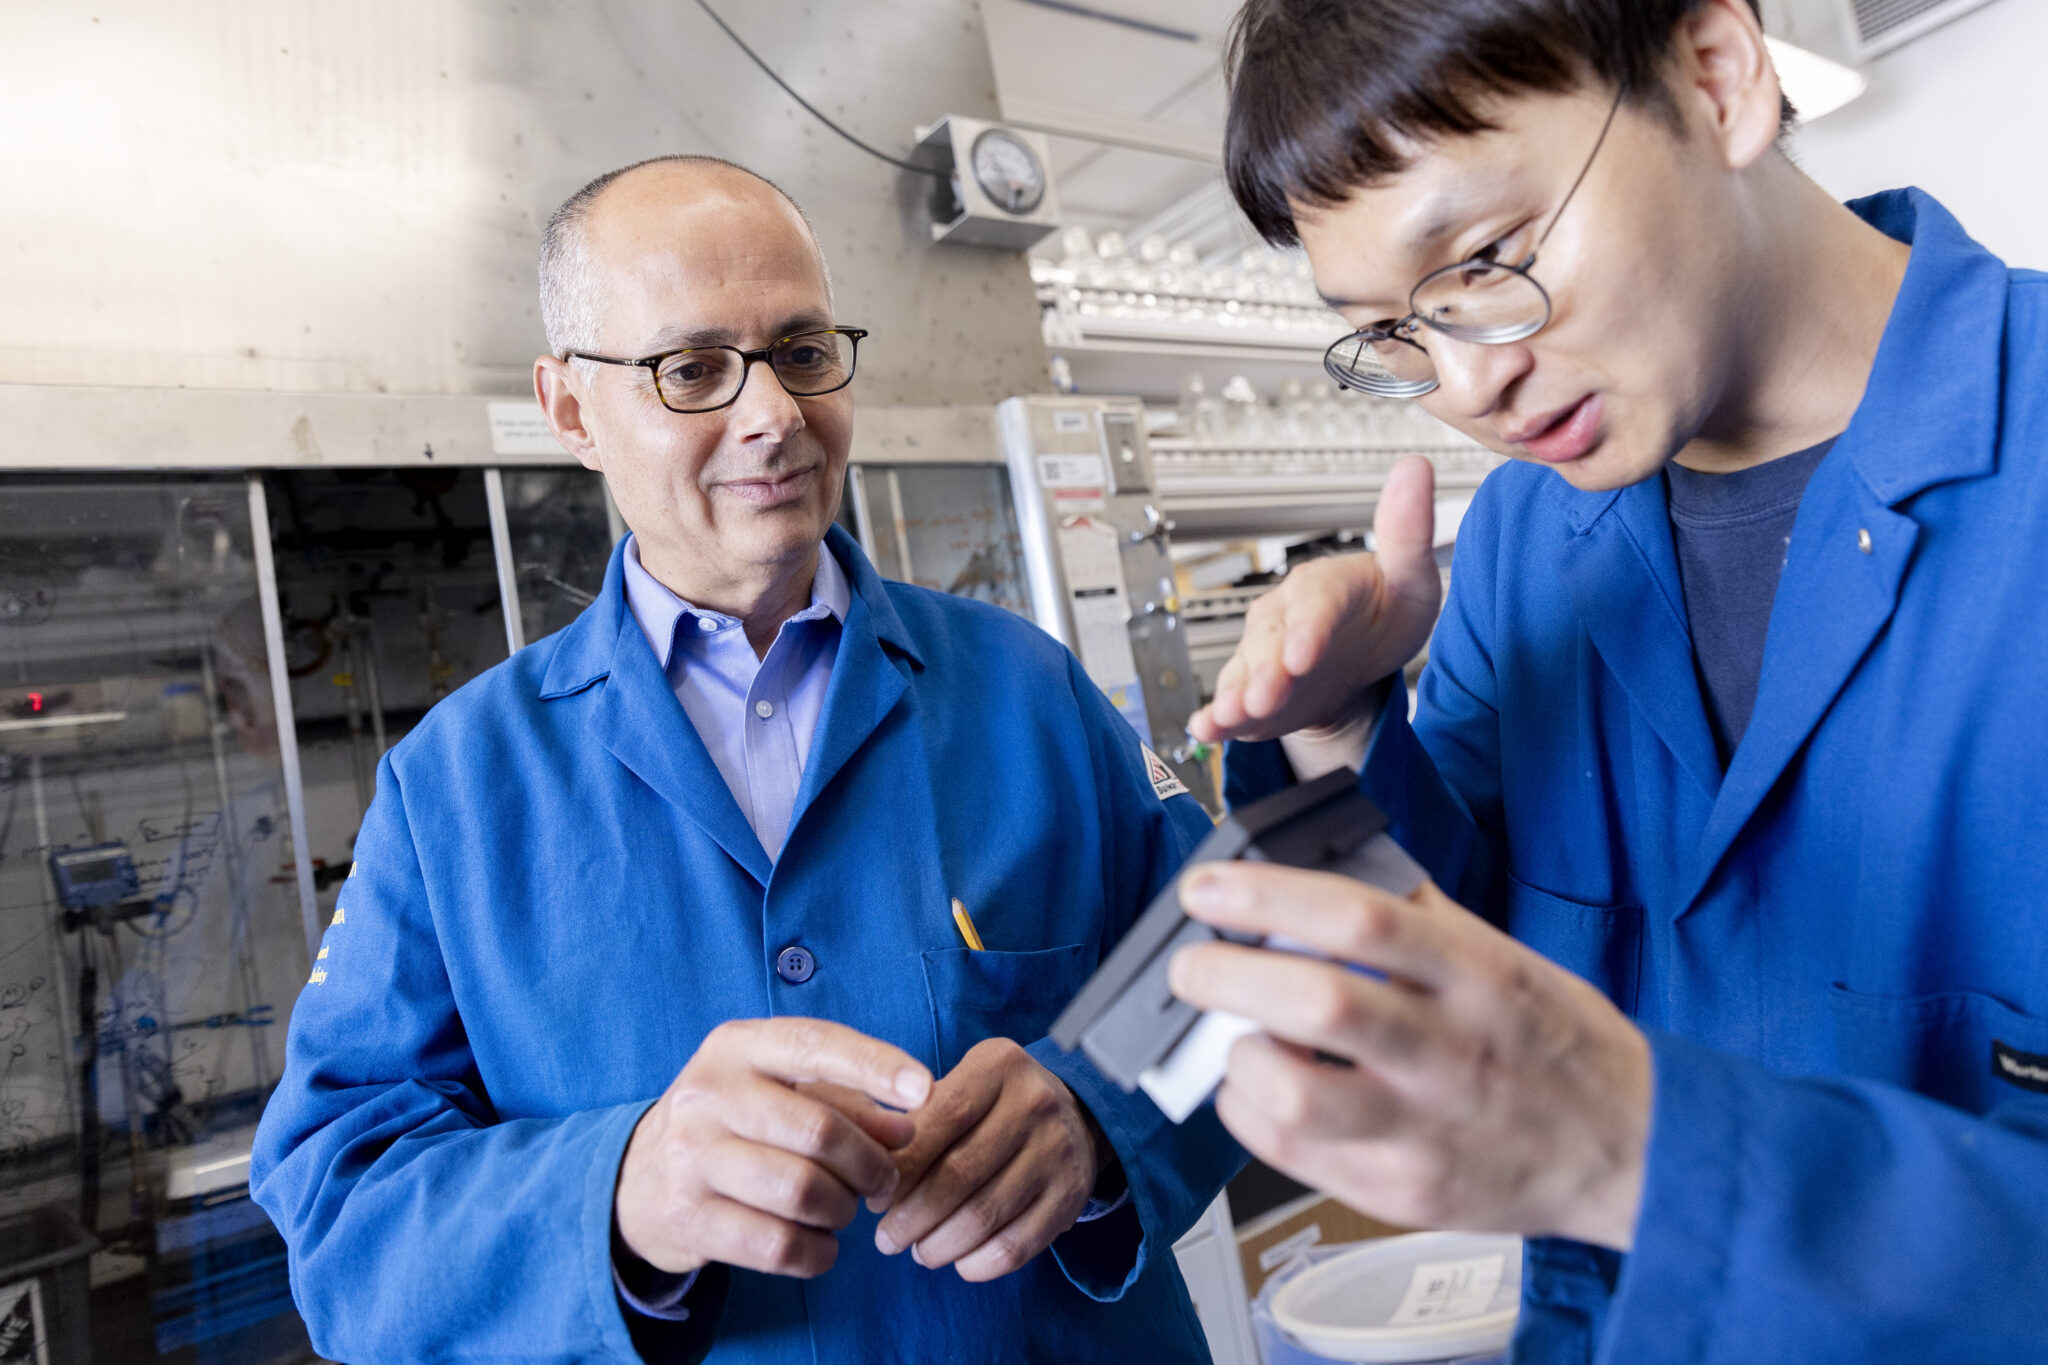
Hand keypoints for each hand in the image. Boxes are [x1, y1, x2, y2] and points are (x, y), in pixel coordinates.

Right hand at [615, 1018, 932, 1278]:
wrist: (640, 1181)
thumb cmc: (734, 1124)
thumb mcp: (782, 1094)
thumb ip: (847, 1103)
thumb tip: (906, 1130)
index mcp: (735, 1047)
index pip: (815, 1045)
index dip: (876, 1065)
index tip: (925, 1089)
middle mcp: (707, 1094)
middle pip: (819, 1131)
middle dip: (870, 1164)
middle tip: (883, 1181)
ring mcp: (690, 1158)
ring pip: (803, 1192)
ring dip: (844, 1210)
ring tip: (844, 1209)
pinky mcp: (688, 1218)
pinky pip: (778, 1245)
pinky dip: (818, 1252)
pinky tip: (820, 1244)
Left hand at [868, 1038, 1105, 1281]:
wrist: (1074, 1114)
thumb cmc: (993, 1105)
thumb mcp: (962, 1085)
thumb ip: (918, 1119)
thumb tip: (872, 1175)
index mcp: (998, 1066)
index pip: (942, 1117)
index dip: (902, 1165)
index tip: (875, 1196)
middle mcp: (1035, 1103)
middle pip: (959, 1173)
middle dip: (912, 1217)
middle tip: (886, 1239)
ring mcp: (1058, 1150)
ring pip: (985, 1215)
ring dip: (940, 1245)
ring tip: (918, 1252)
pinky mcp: (1072, 1195)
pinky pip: (1018, 1245)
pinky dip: (979, 1264)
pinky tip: (958, 1262)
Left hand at [1166, 863, 1650, 1249]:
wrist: (1634, 1150)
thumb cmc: (1557, 1045)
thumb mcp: (1503, 958)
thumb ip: (1415, 918)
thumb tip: (1318, 870)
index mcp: (1478, 975)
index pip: (1359, 918)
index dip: (1268, 896)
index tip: (1209, 888)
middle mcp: (1452, 1051)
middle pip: (1319, 1003)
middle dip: (1227, 976)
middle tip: (1192, 966)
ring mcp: (1428, 1130)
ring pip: (1298, 1097)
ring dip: (1241, 1058)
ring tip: (1238, 1036)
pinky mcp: (1406, 1194)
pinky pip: (1293, 1156)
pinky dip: (1253, 1113)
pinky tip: (1261, 1089)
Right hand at [1188, 455, 1440, 743]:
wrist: (1355, 660)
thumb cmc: (1381, 613)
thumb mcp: (1409, 577)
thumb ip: (1406, 531)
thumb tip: (1414, 466)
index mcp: (1323, 586)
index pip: (1315, 604)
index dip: (1308, 629)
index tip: (1304, 653)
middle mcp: (1284, 618)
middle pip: (1272, 644)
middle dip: (1268, 672)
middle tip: (1267, 695)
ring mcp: (1263, 655)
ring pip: (1246, 674)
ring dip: (1238, 695)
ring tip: (1232, 715)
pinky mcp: (1251, 691)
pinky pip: (1230, 702)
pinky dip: (1215, 718)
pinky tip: (1206, 729)